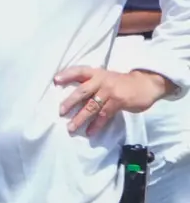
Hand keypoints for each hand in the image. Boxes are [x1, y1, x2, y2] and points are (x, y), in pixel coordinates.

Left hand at [56, 65, 171, 135]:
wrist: (146, 83)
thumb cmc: (122, 82)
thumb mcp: (106, 77)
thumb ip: (92, 84)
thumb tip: (74, 97)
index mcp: (97, 73)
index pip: (79, 71)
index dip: (67, 75)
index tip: (55, 80)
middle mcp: (102, 80)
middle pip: (82, 91)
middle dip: (70, 102)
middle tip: (60, 112)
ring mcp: (110, 91)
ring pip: (92, 106)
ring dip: (80, 118)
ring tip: (71, 127)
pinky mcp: (119, 102)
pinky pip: (104, 115)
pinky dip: (96, 124)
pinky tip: (90, 132)